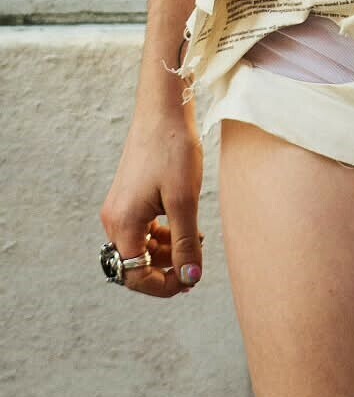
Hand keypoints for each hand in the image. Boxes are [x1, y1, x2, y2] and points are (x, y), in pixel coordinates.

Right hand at [100, 102, 204, 299]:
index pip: (134, 276)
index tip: (190, 280)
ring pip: (140, 248)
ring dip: (166, 253)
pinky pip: (142, 230)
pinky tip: (185, 228)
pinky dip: (162, 236)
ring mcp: (120, 207)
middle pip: (135, 264)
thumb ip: (185, 243)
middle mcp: (114, 219)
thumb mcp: (184, 201)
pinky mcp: (128, 197)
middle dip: (165, 269)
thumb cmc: (174, 151)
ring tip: (195, 240)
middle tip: (196, 262)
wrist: (164, 111)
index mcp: (123, 223)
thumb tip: (190, 277)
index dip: (163, 286)